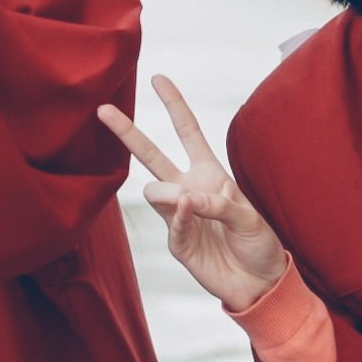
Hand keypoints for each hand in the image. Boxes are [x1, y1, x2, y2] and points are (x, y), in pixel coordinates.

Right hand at [99, 76, 288, 312]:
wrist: (258, 283)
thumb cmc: (258, 243)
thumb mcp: (247, 216)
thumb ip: (217, 203)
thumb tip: (181, 198)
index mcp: (210, 174)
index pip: (187, 132)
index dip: (174, 105)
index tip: (158, 78)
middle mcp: (189, 189)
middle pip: (152, 155)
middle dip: (128, 132)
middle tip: (103, 109)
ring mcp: (178, 216)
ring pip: (153, 191)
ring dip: (171, 194)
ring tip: (190, 206)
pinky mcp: (176, 242)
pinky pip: (168, 222)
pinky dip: (179, 218)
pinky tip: (188, 218)